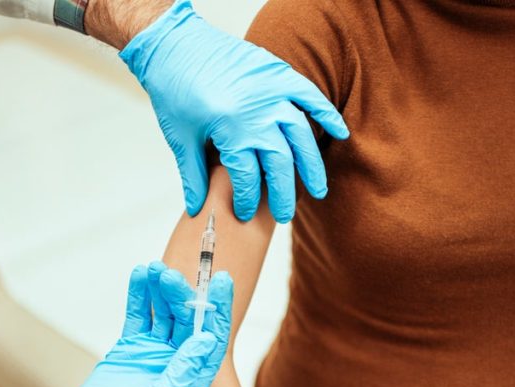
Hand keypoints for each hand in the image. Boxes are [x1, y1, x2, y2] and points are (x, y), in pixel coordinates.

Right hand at [35, 261, 232, 386]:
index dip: (218, 307)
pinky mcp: (131, 347)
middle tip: (173, 275)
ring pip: (163, 313)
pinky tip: (141, 274)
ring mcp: (155, 352)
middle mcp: (179, 360)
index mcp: (195, 376)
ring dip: (162, 290)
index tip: (221, 280)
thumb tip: (208, 338)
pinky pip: (139, 316)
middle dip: (183, 295)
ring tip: (157, 268)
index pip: (212, 334)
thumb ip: (184, 370)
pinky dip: (140, 296)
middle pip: (187, 319)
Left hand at [119, 0, 349, 222]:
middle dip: (284, 193)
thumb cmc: (173, 90)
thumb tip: (196, 211)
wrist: (173, 41)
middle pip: (280, 162)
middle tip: (285, 216)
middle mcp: (256, 110)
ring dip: (311, 165)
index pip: (248, 176)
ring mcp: (271, 89)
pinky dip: (326, 113)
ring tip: (317, 190)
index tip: (245, 214)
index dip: (248, 200)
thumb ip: (193, 176)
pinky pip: (310, 95)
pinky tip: (341, 133)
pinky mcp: (277, 72)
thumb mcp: (179, 136)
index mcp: (230, 127)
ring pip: (301, 135)